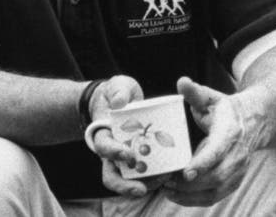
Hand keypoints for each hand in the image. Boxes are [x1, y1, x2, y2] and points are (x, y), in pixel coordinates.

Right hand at [86, 76, 164, 196]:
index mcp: (104, 135)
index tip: (129, 154)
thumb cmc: (118, 93)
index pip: (104, 148)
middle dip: (126, 185)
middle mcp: (112, 151)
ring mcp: (126, 157)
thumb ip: (118, 91)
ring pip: (130, 179)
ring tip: (163, 181)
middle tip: (142, 189)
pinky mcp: (141, 156)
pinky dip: (156, 176)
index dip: (114, 153)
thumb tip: (119, 102)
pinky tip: (171, 175)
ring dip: (145, 184)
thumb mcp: (117, 87)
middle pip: (113, 176)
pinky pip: (146, 172)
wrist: (122, 99)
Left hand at [161, 77, 256, 206]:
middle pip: (216, 176)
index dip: (202, 163)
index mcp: (231, 132)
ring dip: (190, 194)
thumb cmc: (226, 110)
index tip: (185, 172)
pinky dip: (195, 200)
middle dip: (189, 184)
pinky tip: (177, 196)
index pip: (218, 151)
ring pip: (215, 190)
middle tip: (166, 181)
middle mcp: (238, 154)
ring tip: (167, 189)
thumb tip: (181, 81)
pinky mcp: (234, 181)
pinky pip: (215, 197)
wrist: (253, 122)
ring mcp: (238, 170)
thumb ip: (195, 92)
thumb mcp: (211, 98)